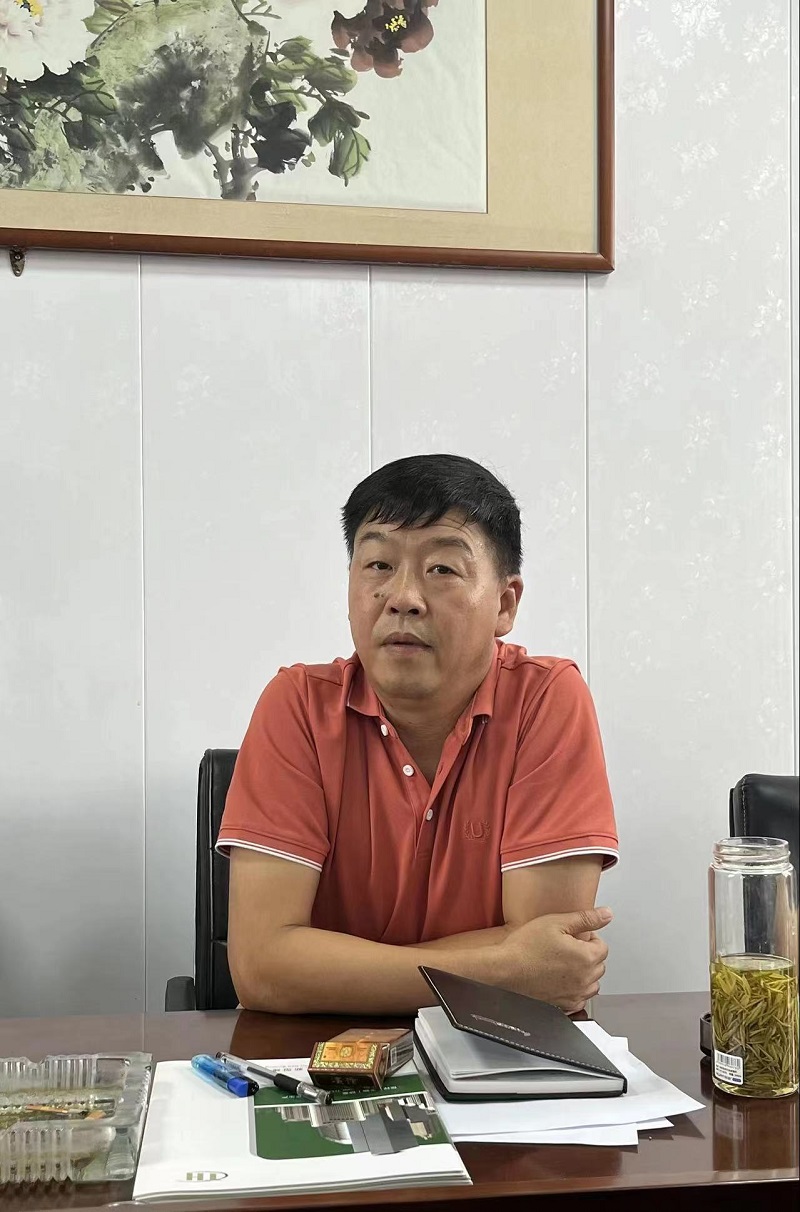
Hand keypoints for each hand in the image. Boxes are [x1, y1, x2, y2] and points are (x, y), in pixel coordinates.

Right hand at [494, 907, 611, 1013]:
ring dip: (584, 973)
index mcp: (586, 957)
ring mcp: (574, 994)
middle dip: (587, 954)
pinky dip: (575, 989)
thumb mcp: (556, 922)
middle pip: (599, 964)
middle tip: (566, 947)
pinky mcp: (564, 1005)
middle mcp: (584, 979)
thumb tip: (607, 914)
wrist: (505, 969)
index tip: (573, 936)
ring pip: (592, 983)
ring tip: (564, 963)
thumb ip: (586, 918)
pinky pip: (580, 998)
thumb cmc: (525, 947)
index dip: (587, 937)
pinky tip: (560, 979)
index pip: (602, 946)